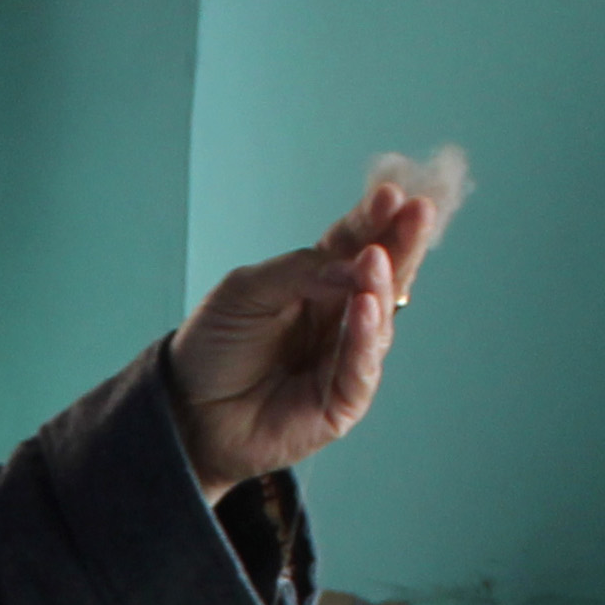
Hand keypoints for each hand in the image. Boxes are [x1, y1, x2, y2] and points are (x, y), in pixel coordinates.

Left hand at [167, 173, 446, 490]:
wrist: (186, 411)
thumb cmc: (214, 347)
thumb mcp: (245, 291)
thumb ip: (298, 271)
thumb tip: (355, 263)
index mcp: (317, 283)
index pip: (354, 244)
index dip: (373, 220)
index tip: (391, 193)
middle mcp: (339, 318)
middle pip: (381, 276)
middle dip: (402, 243)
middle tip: (418, 211)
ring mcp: (345, 359)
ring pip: (378, 320)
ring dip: (381, 287)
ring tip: (377, 259)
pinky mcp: (341, 402)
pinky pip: (361, 368)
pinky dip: (366, 337)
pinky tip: (367, 307)